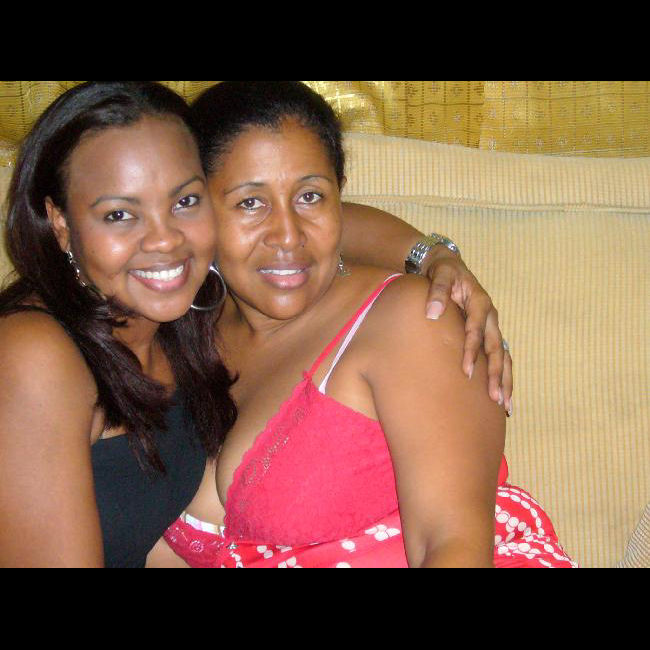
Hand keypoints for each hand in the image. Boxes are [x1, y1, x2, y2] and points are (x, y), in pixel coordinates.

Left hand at [423, 246, 512, 414]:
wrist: (449, 266)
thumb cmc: (442, 272)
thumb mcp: (439, 274)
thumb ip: (436, 291)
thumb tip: (432, 313)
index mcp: (479, 302)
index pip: (476, 330)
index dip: (472, 350)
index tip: (466, 371)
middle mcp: (490, 316)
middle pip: (497, 349)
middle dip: (496, 374)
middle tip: (494, 398)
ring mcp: (492, 326)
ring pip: (504, 356)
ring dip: (505, 381)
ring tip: (505, 406)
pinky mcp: (489, 333)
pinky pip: (500, 357)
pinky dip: (503, 377)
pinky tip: (503, 398)